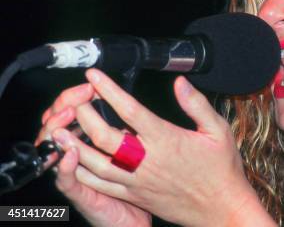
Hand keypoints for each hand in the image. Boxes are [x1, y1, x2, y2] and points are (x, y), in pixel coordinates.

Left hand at [49, 69, 274, 226]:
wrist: (222, 208)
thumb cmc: (222, 169)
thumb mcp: (218, 130)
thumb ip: (196, 104)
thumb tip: (180, 82)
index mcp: (166, 139)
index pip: (130, 110)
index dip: (108, 90)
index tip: (95, 76)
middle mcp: (148, 160)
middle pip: (105, 136)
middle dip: (85, 115)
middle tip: (75, 99)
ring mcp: (139, 180)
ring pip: (98, 163)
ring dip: (76, 146)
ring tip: (61, 131)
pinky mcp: (136, 195)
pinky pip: (103, 186)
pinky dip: (85, 174)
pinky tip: (77, 163)